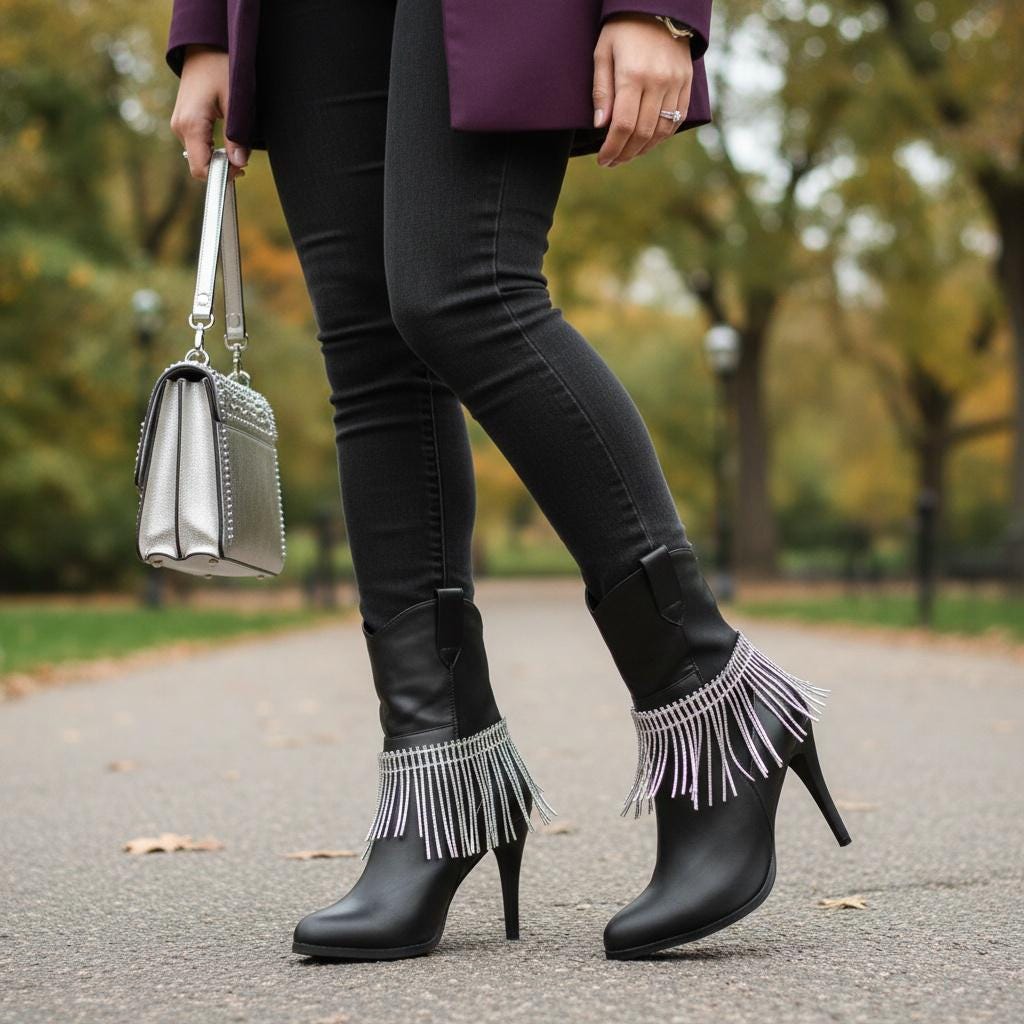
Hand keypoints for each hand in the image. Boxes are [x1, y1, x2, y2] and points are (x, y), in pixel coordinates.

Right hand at [170, 44, 248, 180]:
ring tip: (236, 147)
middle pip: (198, 165)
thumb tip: (239, 163)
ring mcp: (178, 125)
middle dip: (221, 168)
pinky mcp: (182, 122)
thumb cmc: (220, 67)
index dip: (221, 176)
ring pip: (198, 157)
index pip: (201, 168)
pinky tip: (225, 142)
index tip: (241, 170)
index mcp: (191, 124)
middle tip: (242, 159)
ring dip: (218, 158)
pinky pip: (197, 146)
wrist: (203, 46)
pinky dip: (212, 150)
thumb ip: (236, 135)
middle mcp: (180, 127)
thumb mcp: (235, 102)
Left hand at [592, 13, 692, 167]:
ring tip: (628, 154)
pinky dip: (662, 136)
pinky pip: (677, 119)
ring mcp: (676, 83)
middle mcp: (658, 82)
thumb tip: (600, 126)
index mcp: (633, 75)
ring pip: (661, 131)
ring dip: (644, 149)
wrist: (659, 6)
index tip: (602, 160)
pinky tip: (648, 141)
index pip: (622, 125)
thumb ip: (601, 90)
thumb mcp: (603, 53)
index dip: (612, 148)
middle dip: (625, 153)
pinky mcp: (686, 83)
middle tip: (612, 162)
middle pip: (642, 133)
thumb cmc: (623, 28)